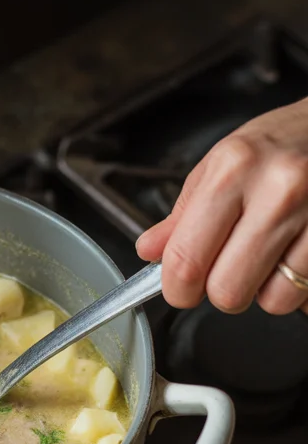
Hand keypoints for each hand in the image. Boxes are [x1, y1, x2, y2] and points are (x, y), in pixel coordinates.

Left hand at [136, 99, 307, 314]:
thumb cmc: (279, 143)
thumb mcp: (222, 163)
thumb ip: (183, 213)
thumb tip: (150, 251)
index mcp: (233, 170)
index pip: (187, 260)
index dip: (178, 288)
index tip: (180, 288)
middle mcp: (278, 191)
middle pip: (228, 291)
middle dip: (222, 291)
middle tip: (227, 268)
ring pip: (274, 300)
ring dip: (265, 289)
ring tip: (268, 255)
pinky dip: (297, 285)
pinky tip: (293, 255)